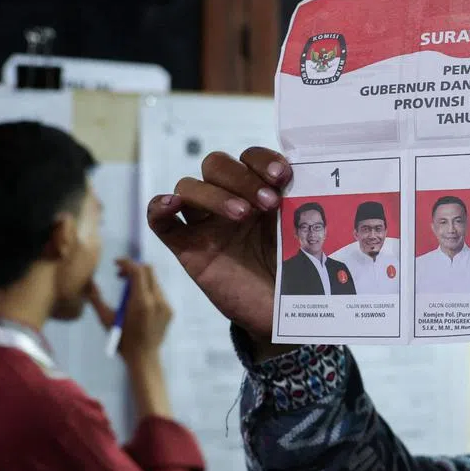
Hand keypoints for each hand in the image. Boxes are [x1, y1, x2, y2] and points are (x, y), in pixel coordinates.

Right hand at [88, 258, 172, 364]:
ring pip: (154, 281)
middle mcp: (158, 300)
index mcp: (142, 302)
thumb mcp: (106, 319)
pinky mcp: (170, 311)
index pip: (138, 271)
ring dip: (140, 280)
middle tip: (120, 276)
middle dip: (133, 268)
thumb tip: (89, 283)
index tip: (116, 263)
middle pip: (149, 271)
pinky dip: (148, 290)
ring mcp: (166, 305)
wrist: (144, 357)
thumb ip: (96, 299)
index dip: (127, 263)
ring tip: (127, 290)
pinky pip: (159, 292)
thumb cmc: (122, 340)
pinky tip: (138, 302)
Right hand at [146, 147, 289, 341]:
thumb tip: (310, 175)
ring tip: (243, 215)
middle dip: (241, 178)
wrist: (283, 313)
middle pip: (215, 165)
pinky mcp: (187, 249)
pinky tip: (172, 204)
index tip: (282, 176)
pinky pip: (160, 223)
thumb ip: (298, 203)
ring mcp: (205, 224)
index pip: (248, 157)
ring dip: (214, 194)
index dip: (262, 159)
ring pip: (188, 187)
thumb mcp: (299, 233)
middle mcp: (228, 201)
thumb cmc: (292, 270)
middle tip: (269, 202)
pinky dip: (159, 208)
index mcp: (256, 190)